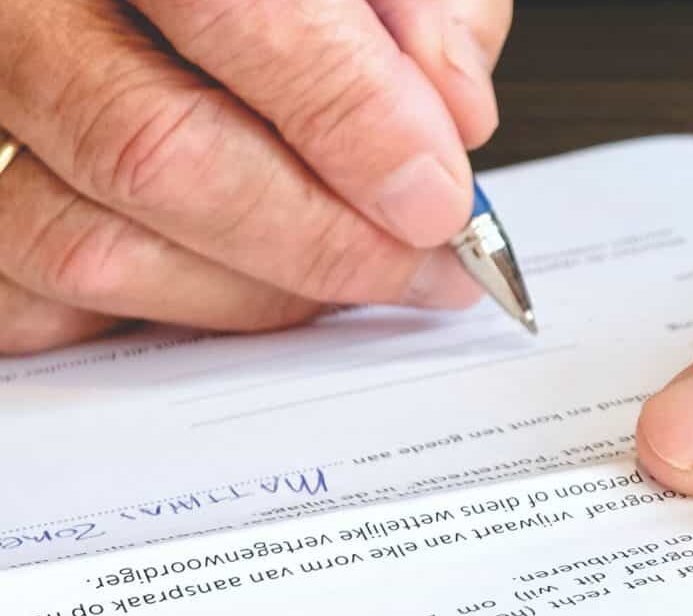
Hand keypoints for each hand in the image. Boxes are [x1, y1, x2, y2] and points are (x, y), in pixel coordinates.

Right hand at [0, 0, 512, 352]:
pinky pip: (38, 308)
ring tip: (352, 272)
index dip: (355, 118)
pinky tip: (240, 274)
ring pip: (94, 248)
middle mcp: (23, 13)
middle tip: (423, 262)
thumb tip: (455, 115)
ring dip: (255, 291)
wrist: (146, 4)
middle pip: (157, 152)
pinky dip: (160, 313)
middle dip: (323, 239)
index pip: (243, 12)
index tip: (440, 196)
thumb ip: (419, 9)